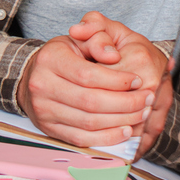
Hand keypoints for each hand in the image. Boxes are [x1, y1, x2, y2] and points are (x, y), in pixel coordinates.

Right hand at [16, 17, 158, 147]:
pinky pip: (81, 139)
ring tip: (141, 114)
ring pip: (88, 123)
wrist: (33, 78)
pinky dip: (106, 138)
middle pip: (90, 102)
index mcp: (50, 60)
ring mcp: (44, 111)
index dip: (117, 81)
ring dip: (120, 121)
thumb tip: (114, 55)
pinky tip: (124, 130)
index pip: (88, 75)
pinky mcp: (49, 129)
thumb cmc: (61, 57)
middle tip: (147, 99)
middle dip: (125, 103)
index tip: (138, 81)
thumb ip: (98, 40)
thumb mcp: (78, 40)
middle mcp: (42, 86)